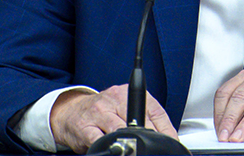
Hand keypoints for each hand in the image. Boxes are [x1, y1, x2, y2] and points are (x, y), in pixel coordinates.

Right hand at [49, 85, 177, 153]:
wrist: (71, 112)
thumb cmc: (103, 112)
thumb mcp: (124, 108)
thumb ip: (144, 119)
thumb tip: (167, 137)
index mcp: (128, 93)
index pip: (154, 110)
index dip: (166, 129)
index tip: (172, 142)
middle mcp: (114, 99)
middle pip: (139, 120)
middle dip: (149, 137)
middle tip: (154, 147)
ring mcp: (99, 112)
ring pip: (120, 129)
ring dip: (131, 142)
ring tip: (135, 148)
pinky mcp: (85, 127)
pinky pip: (99, 140)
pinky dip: (110, 147)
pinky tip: (117, 149)